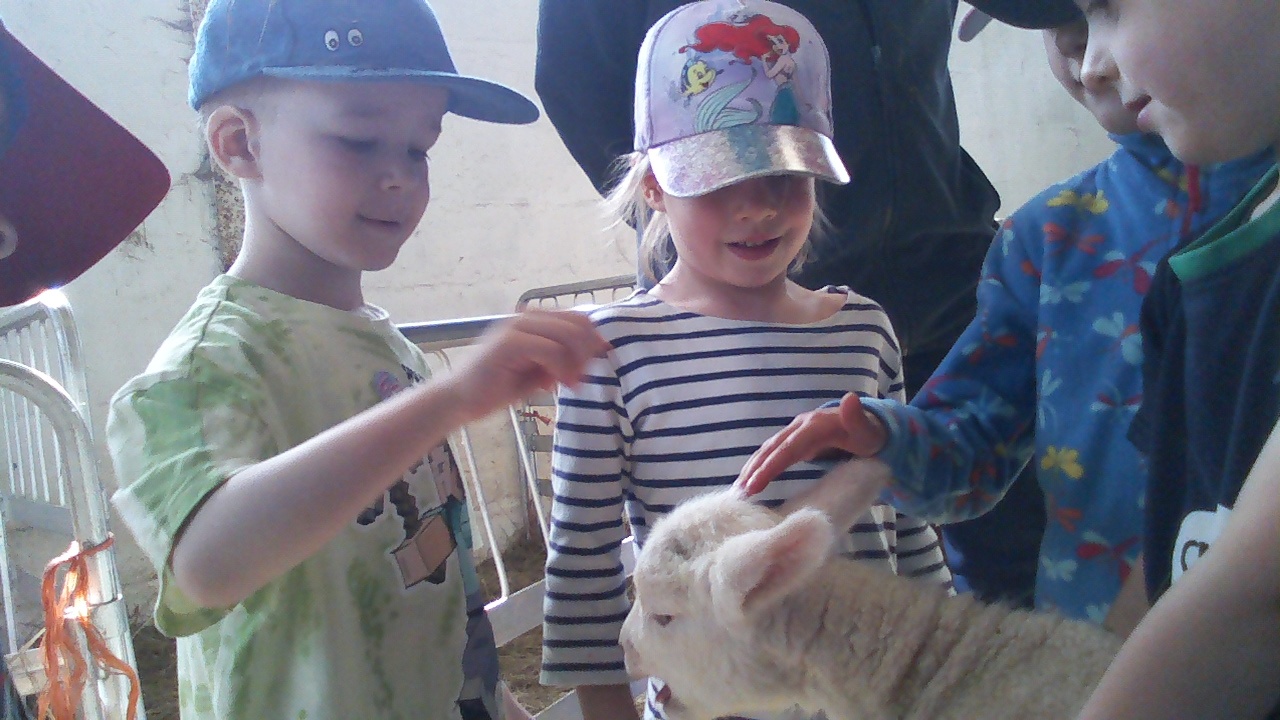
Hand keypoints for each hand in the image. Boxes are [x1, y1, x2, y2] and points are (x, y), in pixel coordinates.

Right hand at [443, 309, 608, 423]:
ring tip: (571, 383)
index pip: (577, 317)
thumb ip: (562, 359)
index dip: (594, 337)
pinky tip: (557, 384)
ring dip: (576, 361)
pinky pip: (549, 350)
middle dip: (588, 351)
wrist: (461, 399)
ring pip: (566, 334)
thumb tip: (593, 354)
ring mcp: (515, 328)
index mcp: (533, 320)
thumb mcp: (539, 371)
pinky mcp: (508, 343)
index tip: (600, 359)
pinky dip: (560, 368)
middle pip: (576, 323)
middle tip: (583, 377)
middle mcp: (525, 317)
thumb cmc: (498, 386)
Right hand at [736, 392, 887, 495]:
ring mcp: (796, 431)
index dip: (770, 466)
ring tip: (738, 489)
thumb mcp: (869, 431)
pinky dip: (759, 465)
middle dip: (754, 469)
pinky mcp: (794, 439)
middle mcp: (801, 425)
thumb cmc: (870, 437)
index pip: (788, 448)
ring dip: (752, 467)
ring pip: (768, 449)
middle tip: (739, 493)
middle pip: (772, 448)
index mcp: (815, 426)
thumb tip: (849, 398)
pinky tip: (750, 479)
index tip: (754, 485)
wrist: (870, 428)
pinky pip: (773, 451)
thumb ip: (858, 420)